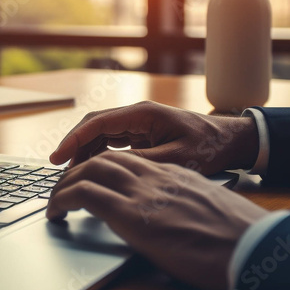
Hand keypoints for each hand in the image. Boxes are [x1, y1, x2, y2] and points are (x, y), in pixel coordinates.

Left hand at [47, 151, 268, 289]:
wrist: (254, 249)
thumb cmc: (242, 240)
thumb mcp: (212, 213)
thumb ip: (189, 208)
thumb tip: (180, 223)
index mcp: (176, 175)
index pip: (128, 160)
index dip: (102, 167)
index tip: (88, 180)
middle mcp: (157, 178)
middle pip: (103, 158)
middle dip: (76, 169)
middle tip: (62, 188)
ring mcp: (144, 194)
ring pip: (89, 169)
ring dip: (64, 183)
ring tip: (53, 201)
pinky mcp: (132, 216)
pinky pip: (84, 194)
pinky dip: (61, 199)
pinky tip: (54, 214)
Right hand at [49, 101, 259, 174]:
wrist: (232, 141)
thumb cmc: (210, 147)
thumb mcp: (177, 159)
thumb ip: (143, 162)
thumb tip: (110, 169)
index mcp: (143, 114)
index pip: (97, 123)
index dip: (73, 140)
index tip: (57, 158)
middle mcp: (136, 115)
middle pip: (93, 127)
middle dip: (73, 146)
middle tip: (57, 170)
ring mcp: (138, 123)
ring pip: (99, 134)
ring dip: (83, 152)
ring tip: (72, 175)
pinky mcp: (141, 133)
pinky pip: (111, 141)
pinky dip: (97, 155)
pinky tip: (92, 171)